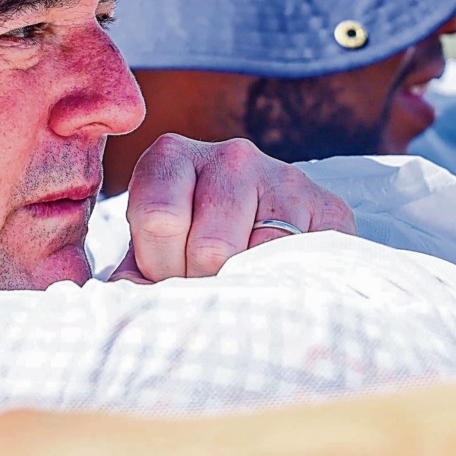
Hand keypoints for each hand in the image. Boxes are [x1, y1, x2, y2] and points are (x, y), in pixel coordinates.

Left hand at [116, 134, 353, 281]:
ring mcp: (286, 179)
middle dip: (202, 280)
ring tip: (239, 281)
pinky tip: (275, 278)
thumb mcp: (147, 256)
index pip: (161, 218)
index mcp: (172, 156)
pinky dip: (286, 283)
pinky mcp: (330, 210)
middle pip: (211, 246)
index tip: (165, 271)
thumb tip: (125, 299)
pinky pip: (303, 264)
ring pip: (259, 257)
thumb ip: (129, 276)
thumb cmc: (186, 253)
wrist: (262, 242)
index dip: (159, 263)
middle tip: (206, 282)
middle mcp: (232, 156)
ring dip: (244, 286)